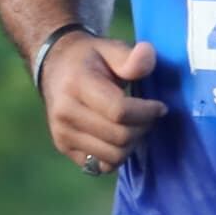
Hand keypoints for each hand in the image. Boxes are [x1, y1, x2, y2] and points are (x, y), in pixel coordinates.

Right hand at [42, 31, 166, 173]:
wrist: (55, 68)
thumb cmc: (90, 59)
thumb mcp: (109, 49)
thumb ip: (130, 57)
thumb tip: (146, 54)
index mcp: (76, 85)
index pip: (119, 111)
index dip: (146, 112)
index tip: (160, 107)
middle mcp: (65, 113)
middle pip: (119, 137)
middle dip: (143, 128)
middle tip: (149, 116)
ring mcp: (62, 134)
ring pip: (113, 156)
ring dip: (132, 144)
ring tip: (134, 126)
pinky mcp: (63, 148)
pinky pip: (100, 166)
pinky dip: (116, 156)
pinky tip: (119, 138)